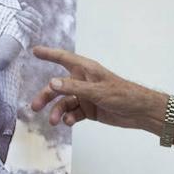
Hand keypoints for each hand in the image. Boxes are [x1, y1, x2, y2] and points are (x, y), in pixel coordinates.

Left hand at [15, 4, 42, 43]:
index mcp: (39, 20)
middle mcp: (41, 25)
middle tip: (15, 12)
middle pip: (31, 16)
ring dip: (22, 19)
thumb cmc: (25, 30)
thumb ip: (25, 12)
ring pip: (30, 23)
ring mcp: (39, 32)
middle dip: (22, 13)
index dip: (26, 8)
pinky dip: (23, 26)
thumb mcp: (26, 21)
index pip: (33, 11)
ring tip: (15, 16)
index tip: (19, 7)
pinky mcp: (36, 39)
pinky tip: (17, 23)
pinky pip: (30, 31)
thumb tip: (23, 3)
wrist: (25, 45)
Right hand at [30, 47, 170, 131]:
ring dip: (57, 111)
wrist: (139, 112)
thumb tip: (52, 83)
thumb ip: (74, 88)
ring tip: (54, 121)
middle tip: (35, 107)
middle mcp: (83, 81)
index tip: (35, 51)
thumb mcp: (97, 91)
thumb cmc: (122, 95)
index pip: (64, 59)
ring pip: (64, 103)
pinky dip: (69, 118)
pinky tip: (69, 122)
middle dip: (46, 96)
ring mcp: (85, 96)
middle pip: (58, 87)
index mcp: (86, 70)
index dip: (49, 54)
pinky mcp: (89, 110)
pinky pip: (73, 113)